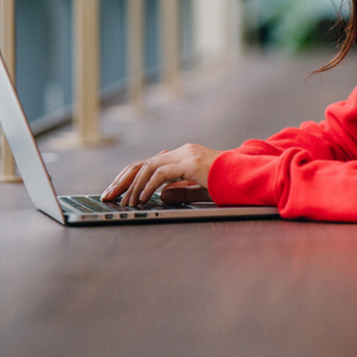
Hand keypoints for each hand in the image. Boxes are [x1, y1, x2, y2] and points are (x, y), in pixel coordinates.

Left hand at [101, 144, 220, 207]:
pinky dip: (148, 187)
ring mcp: (185, 155)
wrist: (249, 176)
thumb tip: (161, 195)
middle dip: (122, 180)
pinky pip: (161, 173)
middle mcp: (181, 152)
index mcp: (183, 156)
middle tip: (107, 196)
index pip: (148, 164)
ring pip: (148, 167)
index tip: (116, 193)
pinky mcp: (190, 162)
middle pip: (142, 163)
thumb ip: (181, 191)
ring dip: (133, 187)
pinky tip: (143, 198)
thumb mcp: (200, 190)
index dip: (129, 178)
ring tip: (126, 204)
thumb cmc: (229, 183)